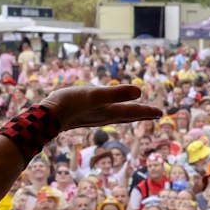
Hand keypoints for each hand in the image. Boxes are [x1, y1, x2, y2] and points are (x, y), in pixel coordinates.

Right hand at [45, 86, 161, 132]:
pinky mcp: (85, 116)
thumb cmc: (70, 103)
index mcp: (110, 112)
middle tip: (156, 114)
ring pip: (118, 118)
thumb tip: (140, 90)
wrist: (48, 117)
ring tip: (137, 113)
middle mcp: (105, 117)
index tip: (161, 112)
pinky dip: (115, 115)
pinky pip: (107, 116)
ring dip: (130, 116)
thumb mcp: (94, 95)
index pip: (134, 112)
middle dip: (142, 115)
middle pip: (128, 117)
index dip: (148, 111)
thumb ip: (116, 93)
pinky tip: (108, 113)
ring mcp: (95, 118)